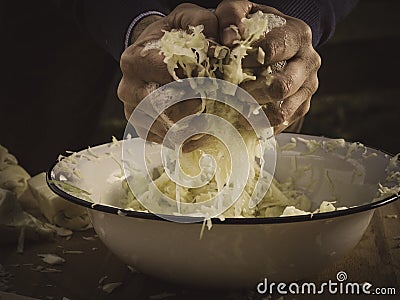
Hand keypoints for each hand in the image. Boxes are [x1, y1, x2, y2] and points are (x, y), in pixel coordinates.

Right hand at [117, 4, 217, 143]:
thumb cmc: (170, 36)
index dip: (196, 80)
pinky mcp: (140, 126)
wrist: (151, 50)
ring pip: (163, 128)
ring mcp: (131, 110)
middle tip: (214, 104)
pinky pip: (161, 139)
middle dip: (193, 107)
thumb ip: (203, 23)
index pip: (168, 77)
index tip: (213, 80)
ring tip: (208, 118)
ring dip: (189, 126)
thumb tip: (218, 48)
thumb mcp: (185, 18)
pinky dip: (181, 138)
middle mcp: (128, 88)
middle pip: (164, 108)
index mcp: (135, 60)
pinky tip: (196, 128)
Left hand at [215, 0, 320, 132]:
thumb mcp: (244, 11)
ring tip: (231, 108)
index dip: (245, 60)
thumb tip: (228, 39)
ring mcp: (308, 87)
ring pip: (282, 111)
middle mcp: (309, 61)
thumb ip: (232, 15)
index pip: (272, 50)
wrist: (278, 41)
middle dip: (250, 93)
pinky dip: (259, 125)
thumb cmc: (257, 27)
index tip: (226, 65)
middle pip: (281, 86)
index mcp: (298, 35)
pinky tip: (240, 118)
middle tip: (227, 93)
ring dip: (253, 114)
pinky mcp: (302, 106)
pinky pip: (281, 123)